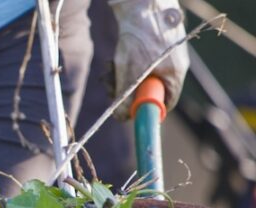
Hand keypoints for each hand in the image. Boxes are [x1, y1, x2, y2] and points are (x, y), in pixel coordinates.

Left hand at [110, 0, 189, 118]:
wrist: (142, 3)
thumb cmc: (140, 38)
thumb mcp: (128, 73)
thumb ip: (125, 97)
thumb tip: (121, 117)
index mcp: (176, 74)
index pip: (166, 103)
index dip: (146, 110)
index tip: (129, 112)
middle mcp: (176, 63)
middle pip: (150, 89)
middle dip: (128, 91)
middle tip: (111, 89)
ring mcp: (167, 52)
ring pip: (142, 75)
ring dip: (122, 77)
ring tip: (109, 70)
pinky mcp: (156, 43)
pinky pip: (140, 62)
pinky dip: (125, 64)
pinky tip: (113, 59)